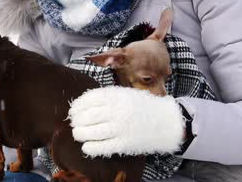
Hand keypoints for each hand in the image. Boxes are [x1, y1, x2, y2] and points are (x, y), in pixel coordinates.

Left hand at [68, 86, 184, 156]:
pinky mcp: (125, 144)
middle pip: (88, 116)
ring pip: (92, 132)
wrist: (168, 122)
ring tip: (78, 134)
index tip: (73, 110)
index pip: (89, 99)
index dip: (77, 106)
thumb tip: (82, 104)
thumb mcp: (126, 94)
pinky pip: (102, 147)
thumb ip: (107, 97)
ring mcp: (121, 128)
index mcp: (117, 96)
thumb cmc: (144, 107)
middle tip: (74, 123)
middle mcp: (118, 111)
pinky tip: (86, 147)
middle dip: (76, 120)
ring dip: (80, 134)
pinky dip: (91, 148)